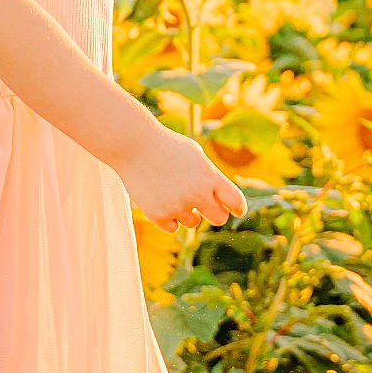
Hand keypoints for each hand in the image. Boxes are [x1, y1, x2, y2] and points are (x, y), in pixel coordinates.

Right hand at [116, 124, 248, 233]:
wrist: (133, 145)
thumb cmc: (167, 146)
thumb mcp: (195, 155)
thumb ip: (210, 177)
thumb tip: (220, 199)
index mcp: (209, 176)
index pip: (235, 201)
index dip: (238, 208)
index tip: (236, 211)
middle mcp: (197, 194)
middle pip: (219, 218)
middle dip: (214, 213)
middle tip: (204, 206)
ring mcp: (177, 206)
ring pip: (193, 222)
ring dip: (187, 212)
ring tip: (172, 192)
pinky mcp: (158, 215)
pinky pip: (173, 227)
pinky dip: (169, 217)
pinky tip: (160, 199)